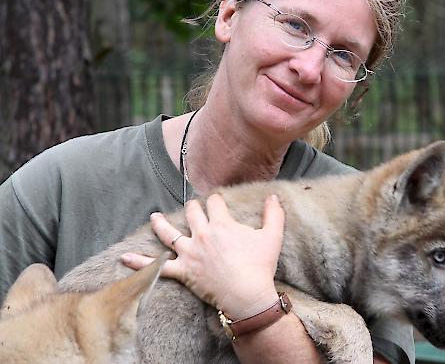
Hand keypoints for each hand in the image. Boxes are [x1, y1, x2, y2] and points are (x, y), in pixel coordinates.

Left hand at [121, 193, 284, 318]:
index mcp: (221, 224)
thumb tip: (273, 197)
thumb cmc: (260, 265)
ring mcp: (190, 253)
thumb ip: (274, 213)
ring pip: (169, 234)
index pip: (214, 203)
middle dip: (193, 207)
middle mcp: (202, 234)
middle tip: (193, 206)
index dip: (216, 200)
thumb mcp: (272, 236)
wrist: (247, 294)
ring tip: (155, 216)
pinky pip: (157, 267)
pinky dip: (140, 263)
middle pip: (192, 213)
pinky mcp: (183, 271)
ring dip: (161, 224)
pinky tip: (125, 259)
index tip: (217, 200)